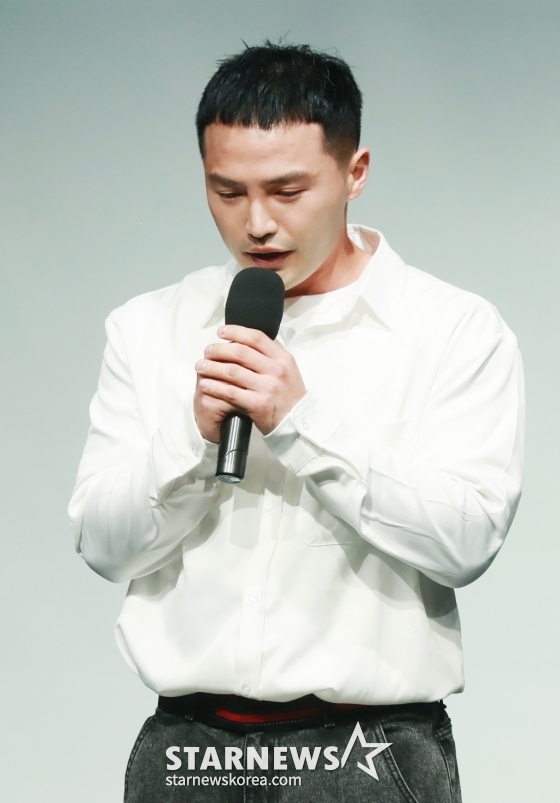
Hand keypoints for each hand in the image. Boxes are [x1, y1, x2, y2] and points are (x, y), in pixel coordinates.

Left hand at [193, 325, 306, 441]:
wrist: (296, 423)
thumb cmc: (289, 396)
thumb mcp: (287, 371)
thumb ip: (269, 357)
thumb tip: (243, 343)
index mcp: (283, 359)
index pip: (256, 338)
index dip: (236, 332)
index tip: (221, 332)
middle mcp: (276, 370)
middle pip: (241, 353)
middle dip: (219, 350)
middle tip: (207, 351)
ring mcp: (267, 387)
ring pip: (232, 371)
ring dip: (212, 367)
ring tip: (200, 366)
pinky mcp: (258, 404)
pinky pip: (230, 392)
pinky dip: (215, 387)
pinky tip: (205, 385)